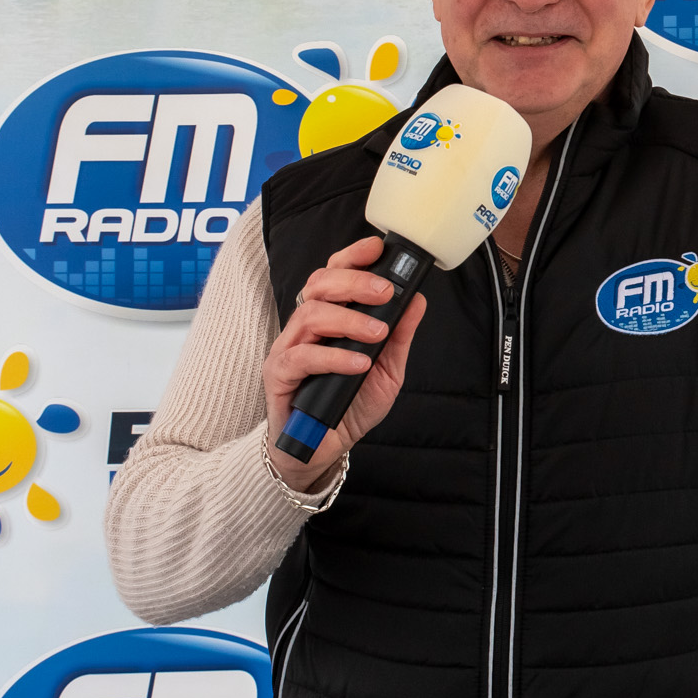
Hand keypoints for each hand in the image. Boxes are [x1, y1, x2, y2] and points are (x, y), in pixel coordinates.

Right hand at [263, 235, 427, 492]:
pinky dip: (334, 357)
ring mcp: (288, 348)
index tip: (377, 248)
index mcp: (328, 318)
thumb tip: (417, 300)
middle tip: (385, 292)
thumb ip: (398, 336)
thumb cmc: (349, 405)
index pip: (333, 274)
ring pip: (311, 315)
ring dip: (349, 320)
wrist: (321, 449)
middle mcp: (304, 327)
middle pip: (319, 285)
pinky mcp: (279, 375)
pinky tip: (358, 364)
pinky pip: (302, 357)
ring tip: (377, 334)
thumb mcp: (386, 370)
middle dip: (354, 282)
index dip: (352, 256)